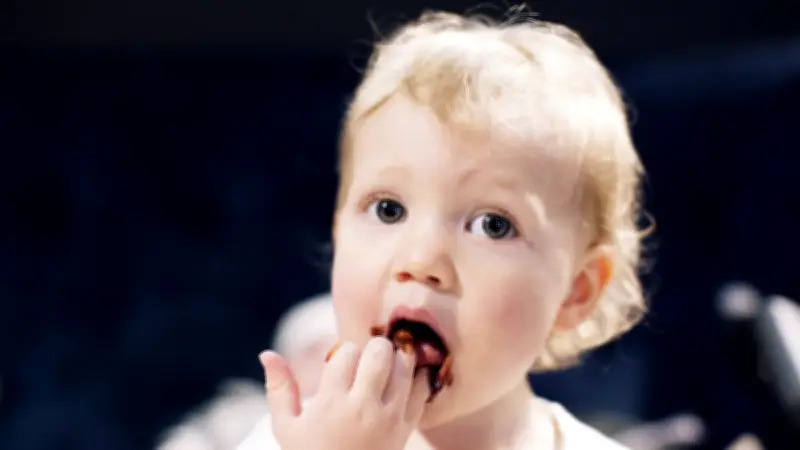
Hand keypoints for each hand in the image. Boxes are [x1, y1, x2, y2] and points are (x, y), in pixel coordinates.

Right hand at [261, 337, 429, 449]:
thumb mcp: (286, 427)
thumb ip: (279, 388)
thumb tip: (266, 353)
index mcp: (331, 403)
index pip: (347, 352)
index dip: (343, 353)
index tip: (340, 366)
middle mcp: (363, 407)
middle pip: (379, 352)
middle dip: (373, 348)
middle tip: (367, 360)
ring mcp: (389, 417)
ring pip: (404, 365)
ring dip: (396, 359)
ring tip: (385, 368)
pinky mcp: (407, 427)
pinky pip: (422, 388)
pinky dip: (416, 378)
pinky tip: (402, 382)